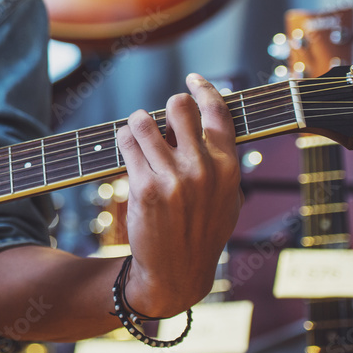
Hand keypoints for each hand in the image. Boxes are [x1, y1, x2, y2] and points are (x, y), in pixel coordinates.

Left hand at [117, 73, 242, 317]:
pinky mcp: (144, 188)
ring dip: (138, 122)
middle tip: (160, 121)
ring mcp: (173, 178)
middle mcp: (203, 169)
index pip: (218, 111)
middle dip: (166, 107)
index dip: (203, 88)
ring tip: (139, 135)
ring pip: (144, 121)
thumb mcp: (227, 198)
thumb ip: (223, 162)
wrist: (176, 273)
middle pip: (178, 106)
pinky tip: (127, 147)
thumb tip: (209, 120)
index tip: (193, 78)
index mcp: (229, 167)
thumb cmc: (201, 231)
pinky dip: (124, 139)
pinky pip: (127, 142)